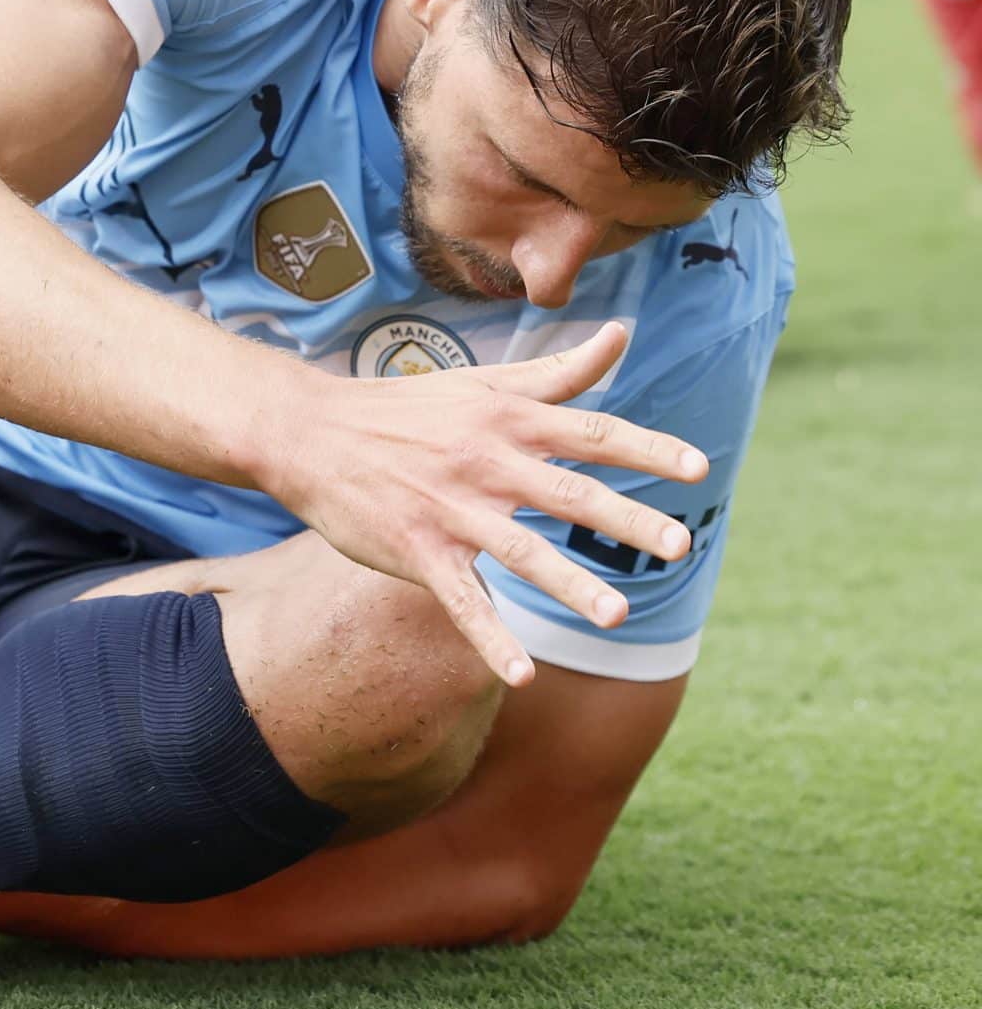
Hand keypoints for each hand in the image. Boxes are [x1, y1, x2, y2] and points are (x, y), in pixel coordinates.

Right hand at [273, 322, 705, 688]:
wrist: (311, 433)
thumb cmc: (404, 408)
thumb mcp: (481, 382)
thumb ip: (557, 371)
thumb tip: (622, 333)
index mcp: (507, 419)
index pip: (590, 431)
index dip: (646, 449)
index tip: (698, 468)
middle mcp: (485, 462)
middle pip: (568, 492)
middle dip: (626, 518)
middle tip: (681, 546)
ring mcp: (450, 509)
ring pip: (520, 551)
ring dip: (569, 584)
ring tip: (617, 616)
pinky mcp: (417, 550)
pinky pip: (460, 600)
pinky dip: (488, 638)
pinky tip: (521, 675)